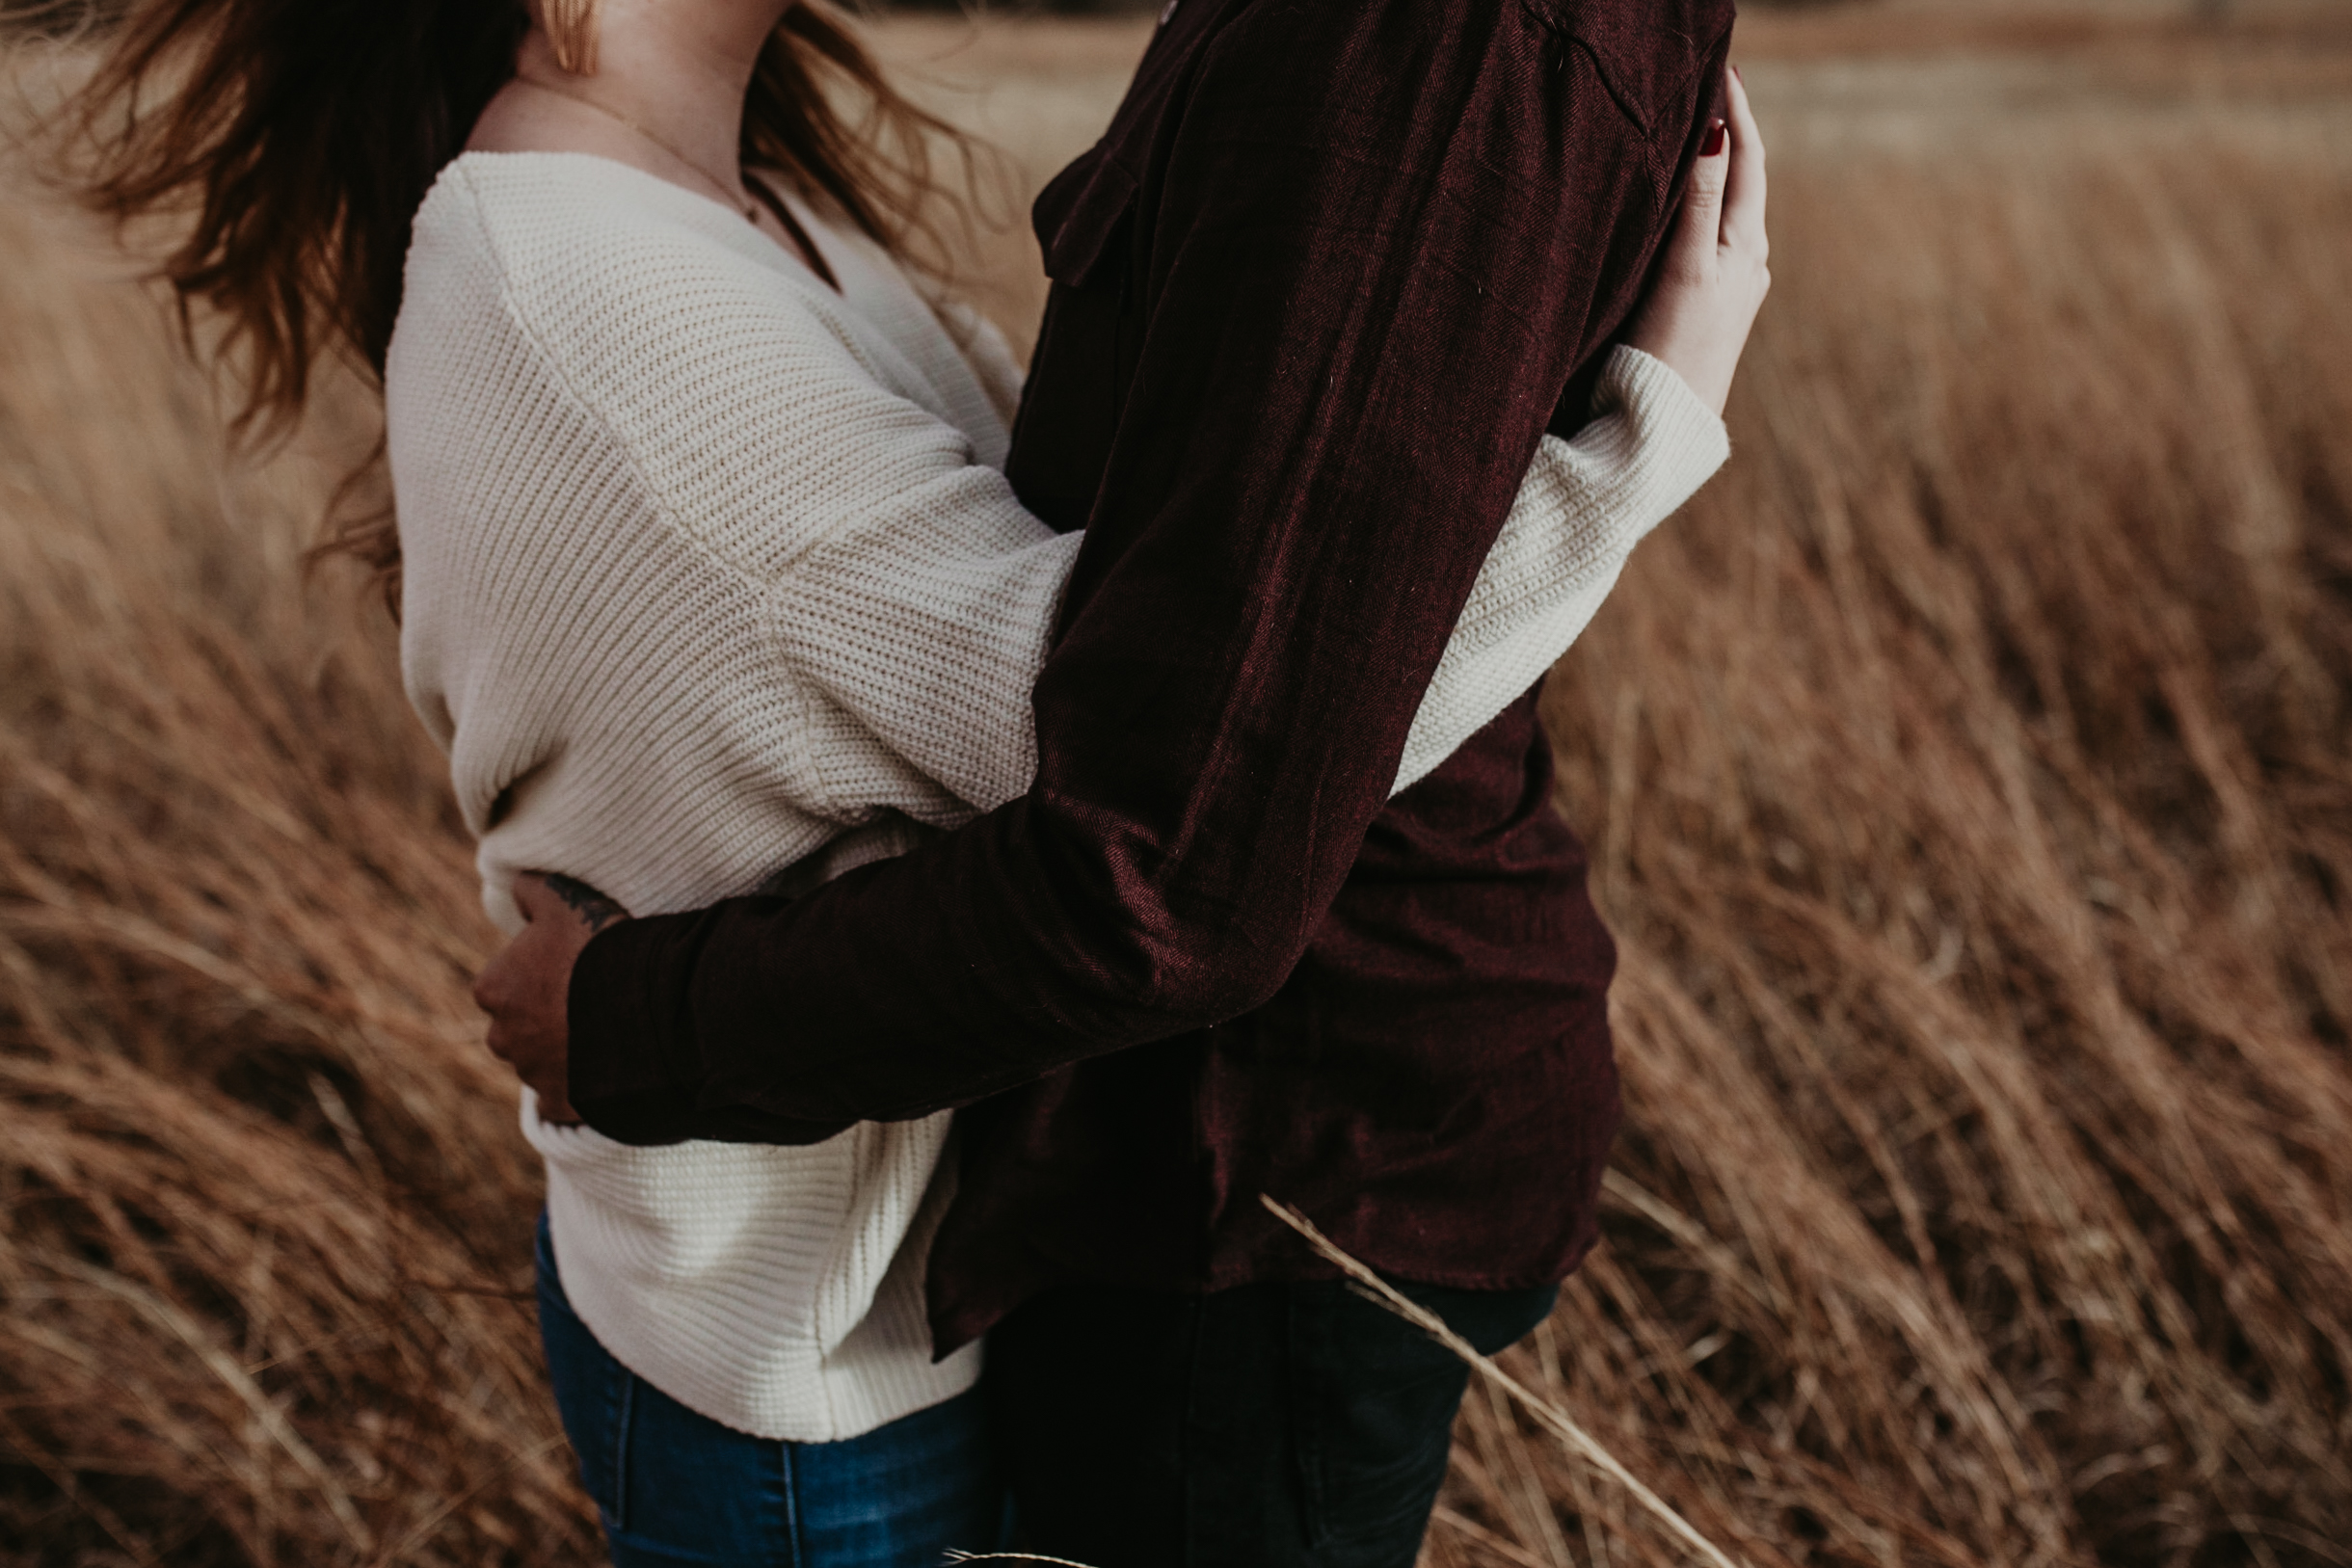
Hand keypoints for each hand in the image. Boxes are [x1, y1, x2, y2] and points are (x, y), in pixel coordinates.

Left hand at [472, 872, 627, 1125]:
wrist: (643, 1005)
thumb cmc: (601, 947)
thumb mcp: (565, 899)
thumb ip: (532, 889)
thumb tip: (515, 884)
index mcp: (494, 989)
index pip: (504, 985)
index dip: (539, 977)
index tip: (573, 971)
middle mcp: (502, 1037)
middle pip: (519, 1028)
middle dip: (546, 1020)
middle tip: (592, 1003)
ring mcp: (531, 1075)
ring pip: (542, 1064)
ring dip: (566, 1053)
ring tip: (611, 1035)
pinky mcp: (561, 1105)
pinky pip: (565, 1100)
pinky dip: (580, 1091)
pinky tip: (608, 1072)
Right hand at [1626, 64, 1769, 415]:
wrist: (1666, 428)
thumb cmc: (1675, 348)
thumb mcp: (1686, 266)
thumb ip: (1698, 198)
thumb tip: (1716, 128)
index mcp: (1746, 247)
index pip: (1747, 161)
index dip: (1735, 113)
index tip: (1721, 71)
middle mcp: (1746, 263)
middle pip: (1742, 182)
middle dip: (1728, 136)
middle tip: (1709, 91)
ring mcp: (1729, 289)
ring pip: (1724, 212)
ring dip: (1713, 173)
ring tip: (1695, 139)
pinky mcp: (1706, 311)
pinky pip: (1707, 241)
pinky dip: (1697, 210)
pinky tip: (1679, 214)